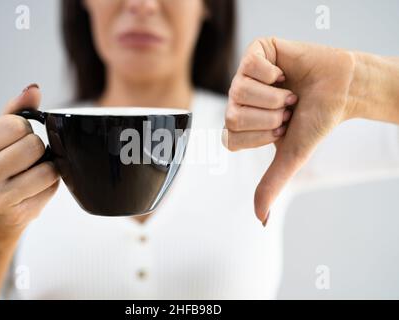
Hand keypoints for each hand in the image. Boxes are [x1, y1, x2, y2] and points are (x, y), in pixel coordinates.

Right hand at [0, 84, 59, 237]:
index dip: (24, 130)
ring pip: (47, 167)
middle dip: (36, 150)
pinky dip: (50, 184)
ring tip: (31, 174)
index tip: (16, 142)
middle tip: (24, 162)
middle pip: (33, 144)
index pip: (15, 124)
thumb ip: (16, 112)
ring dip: (46, 168)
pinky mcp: (18, 212)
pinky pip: (52, 186)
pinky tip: (34, 189)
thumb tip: (33, 89)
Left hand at [223, 38, 356, 225]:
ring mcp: (243, 75)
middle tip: (287, 110)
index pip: (230, 139)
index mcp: (239, 125)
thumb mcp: (291, 156)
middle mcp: (236, 100)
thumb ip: (271, 184)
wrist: (341, 91)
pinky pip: (252, 66)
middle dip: (271, 117)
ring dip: (275, 97)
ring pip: (239, 91)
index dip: (262, 136)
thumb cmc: (314, 122)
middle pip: (232, 115)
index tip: (282, 129)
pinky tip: (284, 74)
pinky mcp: (256, 51)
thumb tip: (260, 220)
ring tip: (289, 94)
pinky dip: (275, 74)